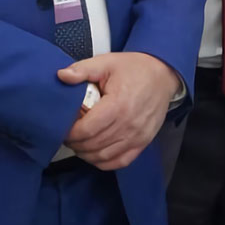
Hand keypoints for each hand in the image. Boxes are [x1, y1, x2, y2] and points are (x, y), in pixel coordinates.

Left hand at [57, 52, 180, 170]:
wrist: (163, 74)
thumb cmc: (134, 69)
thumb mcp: (107, 62)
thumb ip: (83, 69)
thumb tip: (62, 76)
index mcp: (118, 105)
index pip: (87, 129)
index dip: (70, 133)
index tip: (62, 128)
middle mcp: (129, 125)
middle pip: (93, 145)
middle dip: (75, 143)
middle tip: (67, 136)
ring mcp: (138, 136)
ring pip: (104, 156)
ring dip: (86, 154)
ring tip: (77, 144)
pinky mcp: (143, 142)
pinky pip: (121, 161)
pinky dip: (104, 162)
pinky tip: (94, 154)